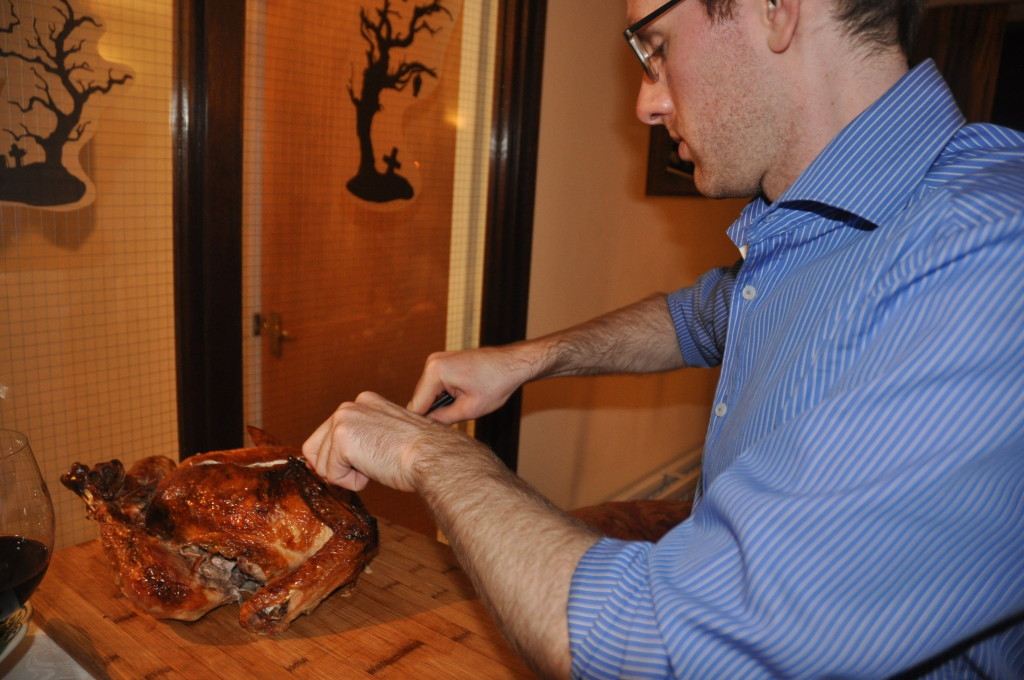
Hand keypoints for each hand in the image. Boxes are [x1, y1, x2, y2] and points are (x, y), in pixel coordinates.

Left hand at [302, 391, 479, 491]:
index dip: (343, 459)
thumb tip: (339, 460)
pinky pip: (331, 475)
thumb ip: (363, 440)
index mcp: (364, 403)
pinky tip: (376, 469)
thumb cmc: (422, 453)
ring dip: (348, 475)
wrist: (435, 455)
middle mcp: (350, 406)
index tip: (371, 460)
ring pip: (322, 464)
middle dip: (340, 467)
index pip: (329, 436)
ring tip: (378, 464)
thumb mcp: (387, 438)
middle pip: (316, 450)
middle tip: (374, 464)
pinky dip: (352, 482)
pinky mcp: (341, 437)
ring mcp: (344, 418)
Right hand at [408, 345, 539, 422]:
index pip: (416, 405)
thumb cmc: (497, 382)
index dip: (423, 423)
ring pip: (427, 392)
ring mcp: (437, 360)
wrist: (513, 362)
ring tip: (459, 409)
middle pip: (420, 398)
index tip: (431, 434)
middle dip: (433, 411)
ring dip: (439, 403)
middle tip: (451, 423)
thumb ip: (443, 419)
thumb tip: (427, 426)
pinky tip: (460, 398)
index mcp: (435, 371)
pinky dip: (444, 394)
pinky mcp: (443, 362)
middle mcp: (432, 362)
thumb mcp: (470, 409)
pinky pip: (435, 384)